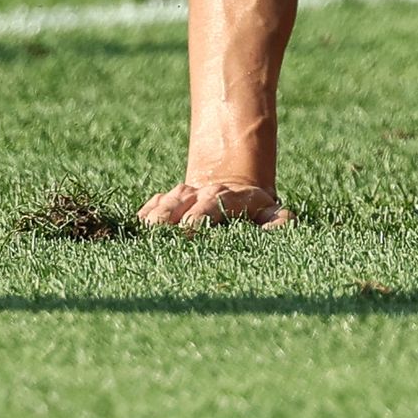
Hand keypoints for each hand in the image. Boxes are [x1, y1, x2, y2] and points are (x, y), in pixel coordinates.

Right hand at [142, 179, 290, 227]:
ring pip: (168, 200)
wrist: (232, 186)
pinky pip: (154, 204)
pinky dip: (145, 213)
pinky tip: (137, 225)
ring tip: (146, 229)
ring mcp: (185, 194)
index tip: (189, 231)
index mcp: (231, 197)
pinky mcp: (168, 199)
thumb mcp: (270, 212)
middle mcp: (205, 193)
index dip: (201, 216)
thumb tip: (280, 227)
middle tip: (159, 232)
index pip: (215, 204)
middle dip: (172, 215)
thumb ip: (278, 220)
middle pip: (186, 202)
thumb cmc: (254, 210)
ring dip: (156, 214)